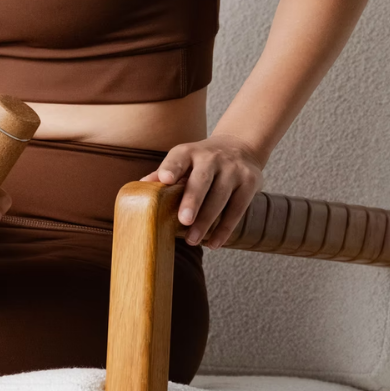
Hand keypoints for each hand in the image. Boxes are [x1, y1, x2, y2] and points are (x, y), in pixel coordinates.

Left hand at [138, 134, 263, 248]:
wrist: (240, 147)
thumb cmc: (202, 160)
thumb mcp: (184, 160)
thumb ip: (165, 174)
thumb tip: (139, 188)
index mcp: (190, 151)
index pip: (179, 157)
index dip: (171, 167)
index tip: (164, 179)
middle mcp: (212, 157)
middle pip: (202, 179)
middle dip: (193, 200)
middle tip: (183, 220)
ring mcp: (233, 169)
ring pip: (220, 197)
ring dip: (207, 221)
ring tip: (193, 240)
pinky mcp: (250, 182)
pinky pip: (237, 209)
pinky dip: (225, 228)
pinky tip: (213, 243)